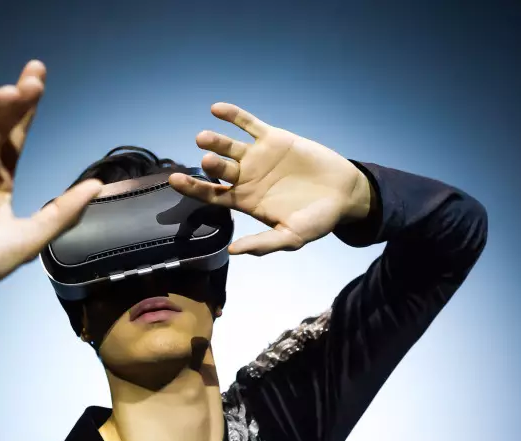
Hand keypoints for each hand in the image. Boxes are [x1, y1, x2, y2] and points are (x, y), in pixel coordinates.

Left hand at [169, 103, 372, 255]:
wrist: (345, 194)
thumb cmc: (317, 220)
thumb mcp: (291, 237)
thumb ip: (263, 244)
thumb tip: (232, 251)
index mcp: (244, 201)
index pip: (211, 195)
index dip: (193, 188)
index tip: (175, 180)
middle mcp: (246, 178)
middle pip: (218, 169)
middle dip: (210, 164)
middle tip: (207, 161)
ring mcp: (257, 156)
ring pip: (229, 146)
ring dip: (215, 140)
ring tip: (203, 138)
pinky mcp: (273, 138)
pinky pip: (249, 124)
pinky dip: (233, 116)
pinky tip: (217, 109)